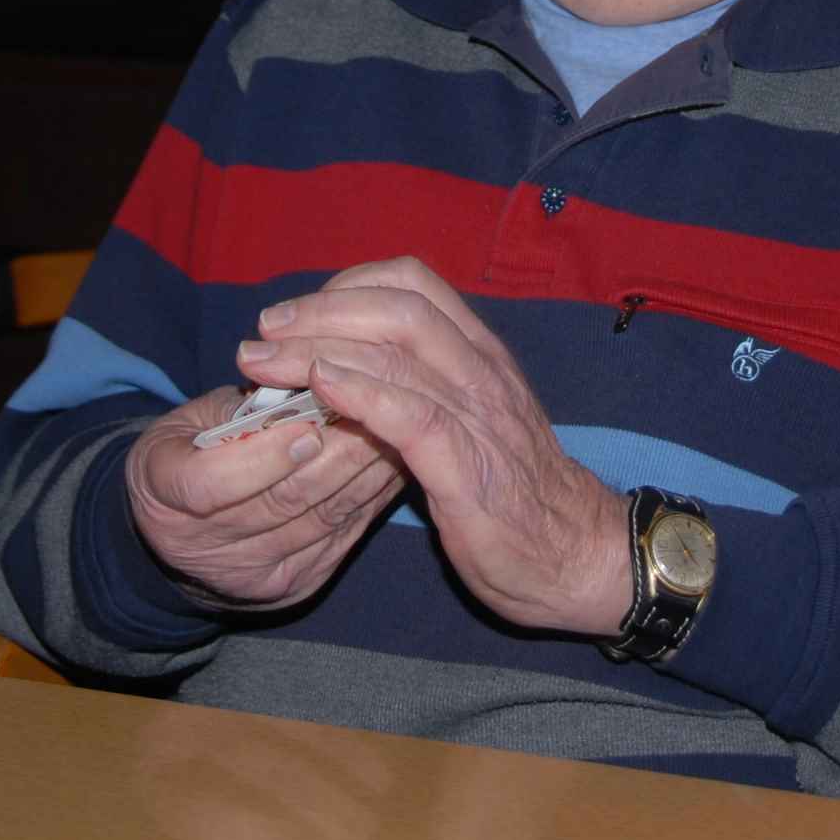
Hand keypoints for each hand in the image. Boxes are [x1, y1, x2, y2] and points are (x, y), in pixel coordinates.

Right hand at [121, 386, 407, 613]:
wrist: (182, 532)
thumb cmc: (189, 453)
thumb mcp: (188, 420)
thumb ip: (237, 409)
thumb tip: (307, 381)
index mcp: (164, 495)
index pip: (212, 485)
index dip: (264, 457)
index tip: (306, 424)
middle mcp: (205, 547)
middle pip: (283, 502)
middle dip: (339, 452)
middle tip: (378, 407)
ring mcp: (255, 574)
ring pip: (324, 518)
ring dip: (367, 470)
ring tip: (399, 426)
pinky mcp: (298, 582)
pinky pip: (345, 532)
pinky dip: (375, 493)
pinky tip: (399, 458)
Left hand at [237, 256, 632, 636]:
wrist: (576, 556)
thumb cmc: (515, 493)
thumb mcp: (473, 421)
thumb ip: (426, 388)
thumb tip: (354, 367)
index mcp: (481, 354)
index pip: (414, 283)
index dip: (349, 285)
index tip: (299, 313)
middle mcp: (481, 371)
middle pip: (397, 305)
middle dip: (320, 309)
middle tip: (265, 330)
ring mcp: (478, 414)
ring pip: (396, 349)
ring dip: (318, 347)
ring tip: (264, 362)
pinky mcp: (468, 466)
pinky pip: (410, 412)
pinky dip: (359, 392)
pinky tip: (319, 389)